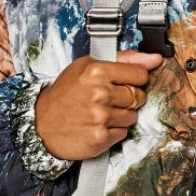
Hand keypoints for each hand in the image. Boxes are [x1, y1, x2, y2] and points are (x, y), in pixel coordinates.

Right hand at [35, 48, 164, 160]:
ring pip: (133, 116)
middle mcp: (100, 93)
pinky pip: (123, 133)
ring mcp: (101, 116)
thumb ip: (123, 60)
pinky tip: (98, 125)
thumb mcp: (87, 67)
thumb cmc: (64, 95)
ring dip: (121, 116)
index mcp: (97, 71)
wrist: (41, 124)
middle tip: (107, 100)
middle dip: (128, 99)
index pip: (140, 75)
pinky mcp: (101, 137)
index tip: (123, 83)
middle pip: (139, 96)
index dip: (134, 80)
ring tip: (101, 113)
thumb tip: (154, 58)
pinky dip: (114, 131)